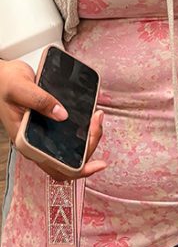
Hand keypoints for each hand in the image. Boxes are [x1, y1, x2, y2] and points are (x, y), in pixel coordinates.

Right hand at [0, 59, 105, 179]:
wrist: (2, 77)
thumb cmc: (6, 84)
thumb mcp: (20, 89)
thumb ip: (39, 101)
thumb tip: (62, 115)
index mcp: (26, 143)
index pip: (57, 168)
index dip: (80, 170)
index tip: (98, 164)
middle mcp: (37, 144)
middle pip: (71, 160)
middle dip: (90, 144)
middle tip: (97, 120)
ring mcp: (44, 136)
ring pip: (73, 148)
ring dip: (89, 136)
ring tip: (97, 117)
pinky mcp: (50, 125)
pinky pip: (70, 134)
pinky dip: (84, 128)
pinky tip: (90, 116)